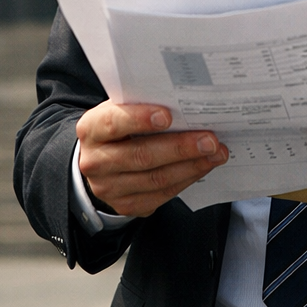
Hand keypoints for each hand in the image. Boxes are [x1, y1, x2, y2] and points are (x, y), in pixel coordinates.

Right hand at [76, 101, 228, 217]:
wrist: (100, 159)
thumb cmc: (118, 126)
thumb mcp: (119, 109)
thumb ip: (140, 104)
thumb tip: (182, 101)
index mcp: (91, 129)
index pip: (113, 123)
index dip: (140, 118)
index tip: (168, 115)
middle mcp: (95, 162)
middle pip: (141, 156)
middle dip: (180, 147)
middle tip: (209, 139)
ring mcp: (109, 188)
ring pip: (155, 179)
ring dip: (191, 166)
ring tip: (215, 153)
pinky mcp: (126, 205)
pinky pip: (161, 194)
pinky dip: (186, 179)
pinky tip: (203, 166)